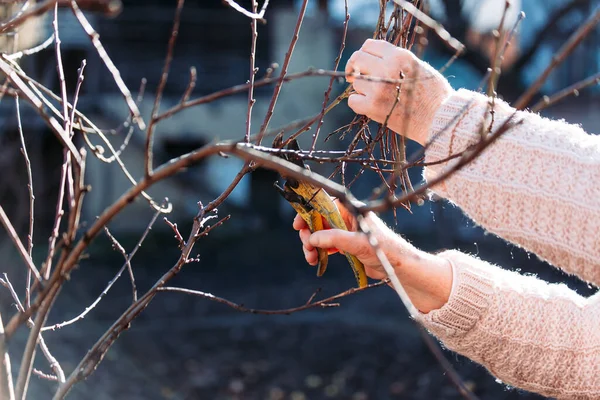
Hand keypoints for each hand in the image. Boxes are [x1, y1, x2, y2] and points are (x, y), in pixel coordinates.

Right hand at [293, 201, 452, 312]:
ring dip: (312, 244)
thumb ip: (334, 238)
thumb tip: (313, 237)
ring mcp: (347, 232)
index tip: (298, 224)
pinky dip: (320, 252)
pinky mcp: (348, 246)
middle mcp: (348, 219)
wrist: (398, 268)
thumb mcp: (357, 243)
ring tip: (311, 257)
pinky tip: (317, 259)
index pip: (325, 204)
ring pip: (322, 234)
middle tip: (306, 244)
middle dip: (309, 232)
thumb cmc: (384, 250)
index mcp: (352, 211)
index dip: (309, 211)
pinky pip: (327, 245)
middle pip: (320, 220)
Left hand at [345, 39, 453, 145]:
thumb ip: (396, 61)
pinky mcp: (373, 106)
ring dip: (362, 89)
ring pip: (357, 82)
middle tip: (354, 77)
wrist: (439, 117)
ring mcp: (378, 87)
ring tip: (378, 97)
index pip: (369, 45)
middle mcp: (387, 68)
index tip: (361, 64)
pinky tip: (370, 106)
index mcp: (399, 56)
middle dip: (354, 68)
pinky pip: (353, 100)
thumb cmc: (432, 93)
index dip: (362, 54)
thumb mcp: (417, 66)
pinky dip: (358, 103)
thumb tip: (374, 60)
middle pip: (357, 59)